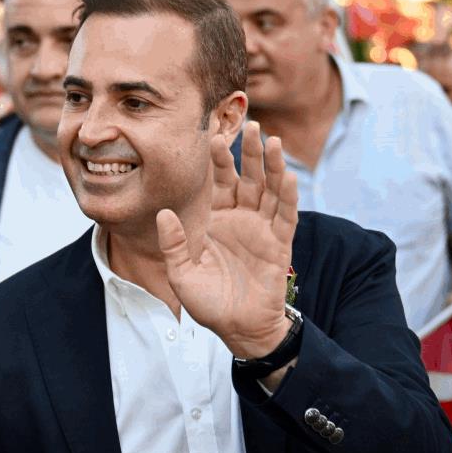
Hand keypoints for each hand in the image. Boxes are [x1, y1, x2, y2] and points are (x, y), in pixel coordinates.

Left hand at [158, 121, 298, 358]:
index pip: (219, 182)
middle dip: (249, 152)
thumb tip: (163, 214)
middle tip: (251, 124)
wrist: (239, 328)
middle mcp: (241, 218)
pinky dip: (287, 196)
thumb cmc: (209, 303)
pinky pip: (285, 215)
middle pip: (248, 177)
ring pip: (270, 190)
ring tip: (272, 141)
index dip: (219, 160)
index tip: (214, 137)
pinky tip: (287, 176)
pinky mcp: (279, 243)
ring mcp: (262, 229)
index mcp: (216, 220)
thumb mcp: (182, 275)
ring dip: (272, 166)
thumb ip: (174, 245)